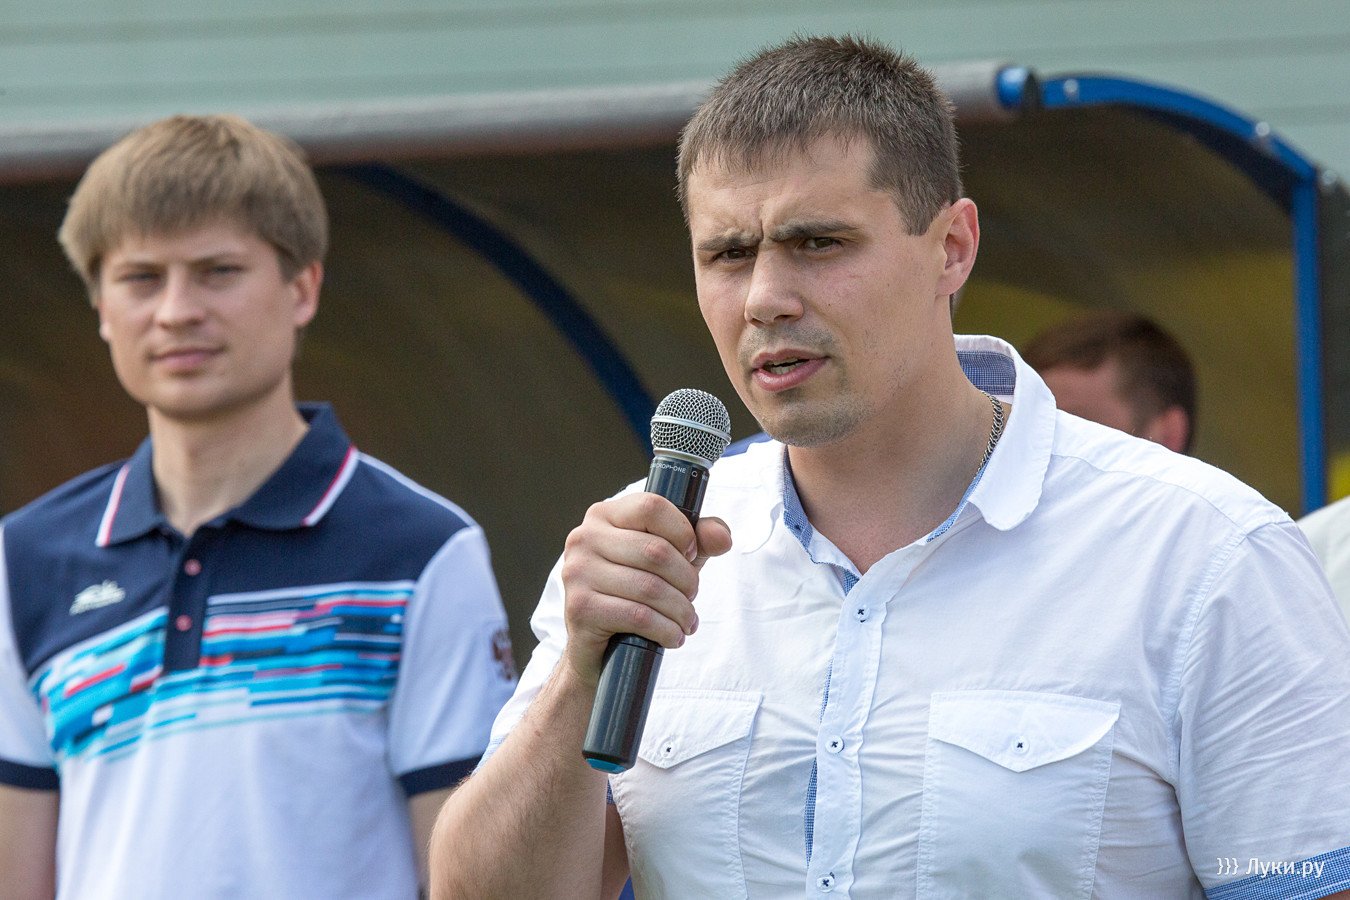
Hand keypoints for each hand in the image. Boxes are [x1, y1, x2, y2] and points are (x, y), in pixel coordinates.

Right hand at [560, 492, 731, 685]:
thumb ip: (699, 540)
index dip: (682, 531)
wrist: (597, 645)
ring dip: (681, 610)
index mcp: (604, 515)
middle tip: (691, 596)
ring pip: (650, 587)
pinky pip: (638, 616)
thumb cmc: (635, 592)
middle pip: (655, 550)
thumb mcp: (670, 560)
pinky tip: (673, 636)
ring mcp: (577, 572)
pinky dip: (666, 630)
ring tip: (687, 621)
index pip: (651, 506)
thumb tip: (723, 538)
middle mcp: (584, 537)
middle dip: (686, 580)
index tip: (691, 555)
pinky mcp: (580, 608)